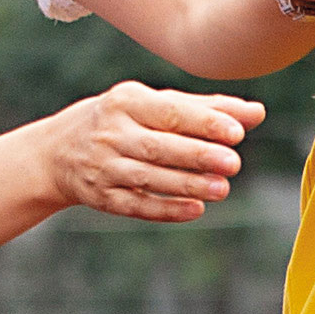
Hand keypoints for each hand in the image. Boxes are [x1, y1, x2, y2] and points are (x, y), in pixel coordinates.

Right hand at [35, 80, 258, 222]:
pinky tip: (196, 210)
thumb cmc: (123, 121)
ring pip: (149, 178)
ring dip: (187, 184)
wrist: (58, 152)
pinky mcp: (102, 197)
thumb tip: (257, 113)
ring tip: (222, 189)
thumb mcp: (154, 106)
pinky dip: (166, 209)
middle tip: (234, 163)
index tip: (237, 132)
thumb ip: (206, 109)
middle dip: (198, 155)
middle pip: (159, 147)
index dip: (203, 123)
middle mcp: (111, 134)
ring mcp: (104, 167)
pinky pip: (137, 206)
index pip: (169, 113)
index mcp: (126, 103)